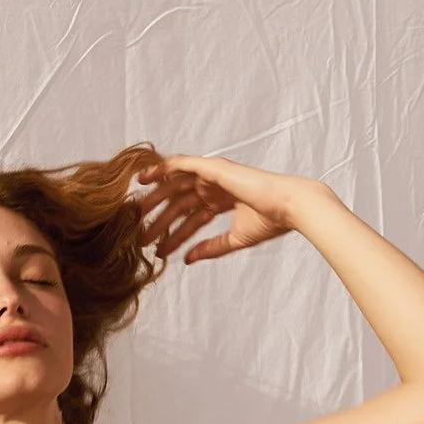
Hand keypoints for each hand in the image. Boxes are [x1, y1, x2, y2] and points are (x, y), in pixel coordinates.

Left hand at [133, 153, 314, 264]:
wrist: (288, 206)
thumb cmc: (270, 221)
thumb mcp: (234, 238)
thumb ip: (210, 247)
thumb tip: (187, 259)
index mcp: (222, 200)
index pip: (191, 218)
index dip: (174, 235)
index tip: (159, 251)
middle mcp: (215, 186)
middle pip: (179, 203)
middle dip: (159, 219)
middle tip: (139, 236)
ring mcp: (213, 175)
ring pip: (175, 185)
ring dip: (155, 199)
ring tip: (136, 214)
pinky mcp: (212, 166)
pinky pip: (180, 164)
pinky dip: (161, 169)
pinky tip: (144, 179)